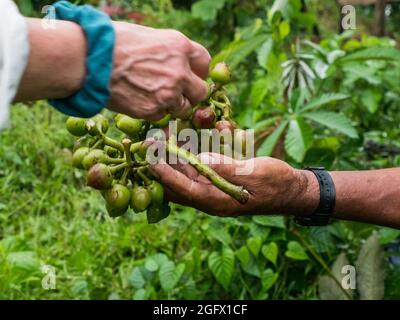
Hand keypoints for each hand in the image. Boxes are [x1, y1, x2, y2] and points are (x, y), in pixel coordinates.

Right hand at [108, 22, 210, 120]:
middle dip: (191, 94)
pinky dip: (153, 112)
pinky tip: (138, 100)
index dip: (198, 71)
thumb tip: (177, 62)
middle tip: (177, 93)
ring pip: (183, 108)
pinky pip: (161, 116)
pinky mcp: (153, 110)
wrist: (88, 59)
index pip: (205, 63)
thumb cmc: (113, 42)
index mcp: (180, 46)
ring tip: (154, 97)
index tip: (192, 76)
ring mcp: (168, 93)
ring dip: (173, 106)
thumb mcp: (148, 36)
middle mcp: (180, 71)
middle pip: (201, 92)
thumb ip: (169, 51)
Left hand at [150, 153, 318, 216]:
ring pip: (185, 176)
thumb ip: (228, 168)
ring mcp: (213, 190)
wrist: (290, 190)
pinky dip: (189, 157)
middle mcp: (210, 198)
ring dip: (172, 159)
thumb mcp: (255, 173)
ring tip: (159, 138)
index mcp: (217, 201)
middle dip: (162, 164)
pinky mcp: (218, 182)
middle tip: (148, 144)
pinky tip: (182, 141)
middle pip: (178, 183)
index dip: (165, 174)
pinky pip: (197, 170)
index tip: (149, 158)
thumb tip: (202, 159)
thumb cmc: (276, 183)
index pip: (184, 189)